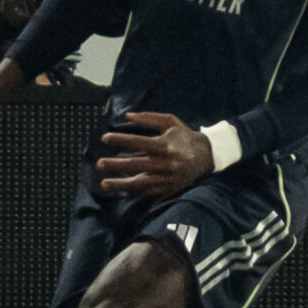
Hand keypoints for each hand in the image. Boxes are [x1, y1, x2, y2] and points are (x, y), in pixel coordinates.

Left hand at [94, 109, 215, 198]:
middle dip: (115, 164)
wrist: (207, 156)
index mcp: (165, 145)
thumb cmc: (185, 136)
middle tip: (99, 163)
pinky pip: (146, 191)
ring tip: (104, 183)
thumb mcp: (170, 122)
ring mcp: (166, 178)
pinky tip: (120, 190)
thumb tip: (127, 115)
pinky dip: (132, 191)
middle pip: (135, 164)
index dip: (120, 140)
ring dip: (120, 184)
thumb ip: (149, 118)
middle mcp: (165, 163)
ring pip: (139, 183)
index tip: (105, 138)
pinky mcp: (167, 188)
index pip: (138, 142)